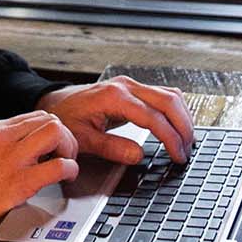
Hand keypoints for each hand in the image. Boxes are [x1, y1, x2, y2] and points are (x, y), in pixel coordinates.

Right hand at [0, 111, 78, 241]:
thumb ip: (5, 142)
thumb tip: (30, 140)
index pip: (36, 116)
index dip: (52, 130)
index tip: (54, 145)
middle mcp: (4, 138)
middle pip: (50, 120)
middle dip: (64, 137)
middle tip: (64, 154)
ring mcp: (13, 159)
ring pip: (56, 133)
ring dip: (69, 148)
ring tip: (65, 162)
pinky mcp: (21, 182)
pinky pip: (59, 166)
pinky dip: (71, 170)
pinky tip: (67, 177)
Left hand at [38, 76, 196, 165]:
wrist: (54, 104)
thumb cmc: (65, 120)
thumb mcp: (82, 139)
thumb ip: (111, 148)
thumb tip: (138, 156)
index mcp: (114, 97)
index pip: (153, 117)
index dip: (170, 138)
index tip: (178, 156)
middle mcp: (126, 86)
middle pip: (169, 101)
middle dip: (183, 127)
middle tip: (188, 150)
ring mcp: (131, 85)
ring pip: (170, 96)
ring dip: (183, 118)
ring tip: (186, 141)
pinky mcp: (133, 89)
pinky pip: (162, 96)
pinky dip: (174, 111)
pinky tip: (177, 127)